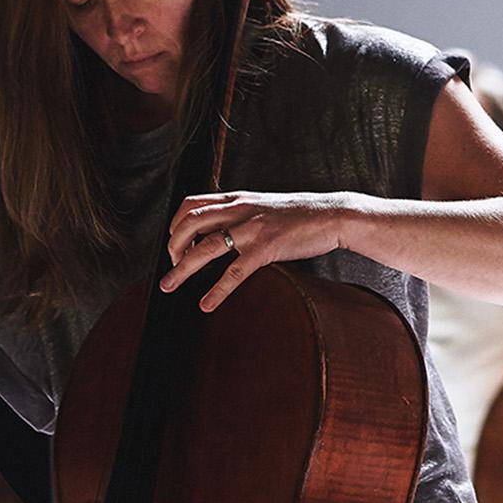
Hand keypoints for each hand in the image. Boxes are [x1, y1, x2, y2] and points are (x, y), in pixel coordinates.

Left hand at [160, 190, 352, 310]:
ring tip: (169, 285)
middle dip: (172, 247)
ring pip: (205, 247)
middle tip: (172, 265)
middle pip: (189, 223)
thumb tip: (224, 228)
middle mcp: (240, 210)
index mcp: (238, 199)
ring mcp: (252, 228)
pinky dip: (216, 290)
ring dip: (181, 269)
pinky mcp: (266, 248)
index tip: (175, 244)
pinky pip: (234, 272)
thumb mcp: (265, 205)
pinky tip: (206, 304)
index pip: (191, 204)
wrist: (334, 215)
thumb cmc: (303, 214)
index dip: (175, 224)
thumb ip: (243, 212)